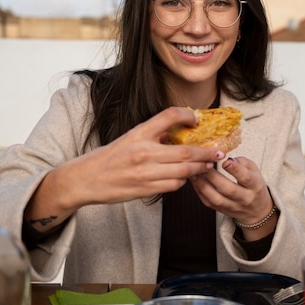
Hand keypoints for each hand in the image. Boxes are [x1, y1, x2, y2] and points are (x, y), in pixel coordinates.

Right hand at [26, 107, 224, 226]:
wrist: (86, 179)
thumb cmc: (108, 158)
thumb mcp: (129, 138)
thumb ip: (152, 135)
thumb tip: (177, 134)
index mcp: (139, 133)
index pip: (168, 116)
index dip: (187, 115)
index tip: (197, 119)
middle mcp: (143, 151)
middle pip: (185, 151)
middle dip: (206, 153)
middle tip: (218, 153)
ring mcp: (145, 172)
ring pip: (183, 172)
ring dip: (199, 169)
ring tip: (208, 166)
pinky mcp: (145, 189)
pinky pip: (173, 185)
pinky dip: (182, 182)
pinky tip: (184, 179)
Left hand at [190, 156, 275, 237]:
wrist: (257, 210)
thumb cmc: (254, 186)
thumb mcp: (255, 171)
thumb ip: (243, 162)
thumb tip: (228, 158)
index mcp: (255, 185)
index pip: (246, 177)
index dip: (235, 169)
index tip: (225, 160)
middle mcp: (245, 198)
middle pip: (228, 189)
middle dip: (214, 176)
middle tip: (204, 164)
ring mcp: (233, 206)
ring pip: (216, 198)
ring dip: (203, 184)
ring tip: (195, 172)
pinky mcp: (222, 211)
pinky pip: (208, 202)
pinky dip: (200, 191)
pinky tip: (195, 181)